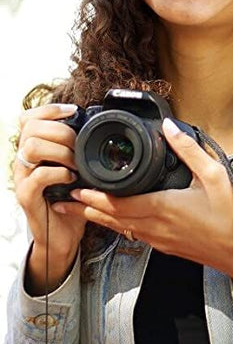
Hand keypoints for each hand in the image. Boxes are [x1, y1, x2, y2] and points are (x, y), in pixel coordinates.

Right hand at [15, 104, 87, 292]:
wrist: (63, 234)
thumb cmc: (72, 197)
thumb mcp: (77, 166)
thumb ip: (79, 147)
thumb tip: (98, 126)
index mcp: (34, 148)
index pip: (30, 117)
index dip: (50, 109)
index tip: (73, 111)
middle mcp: (24, 159)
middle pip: (32, 127)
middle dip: (61, 131)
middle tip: (78, 145)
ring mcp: (22, 177)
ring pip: (32, 147)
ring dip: (60, 151)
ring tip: (75, 163)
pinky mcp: (26, 196)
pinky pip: (38, 176)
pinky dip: (58, 173)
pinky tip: (71, 178)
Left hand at [52, 118, 232, 302]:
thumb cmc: (227, 215)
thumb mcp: (213, 174)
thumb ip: (189, 149)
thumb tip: (169, 127)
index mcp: (162, 207)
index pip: (118, 203)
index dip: (94, 197)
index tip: (77, 188)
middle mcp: (154, 225)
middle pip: (110, 217)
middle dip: (85, 208)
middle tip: (63, 200)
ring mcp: (156, 238)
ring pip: (118, 228)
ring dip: (96, 217)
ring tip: (76, 209)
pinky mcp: (161, 245)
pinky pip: (130, 234)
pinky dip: (113, 224)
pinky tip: (110, 219)